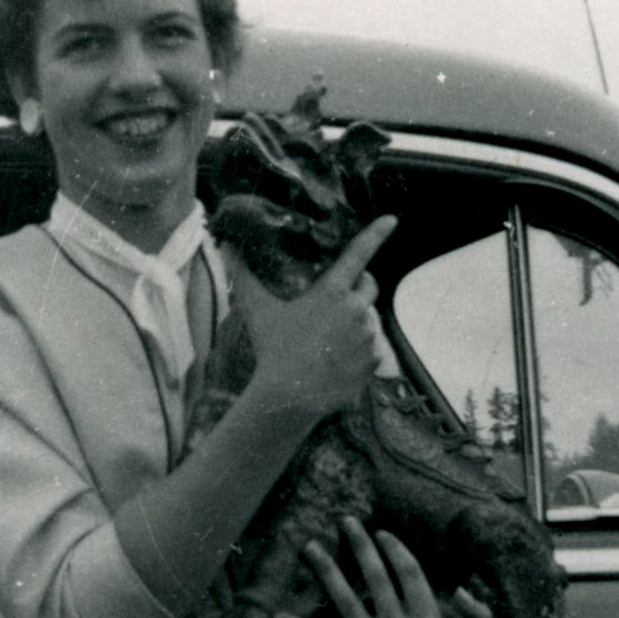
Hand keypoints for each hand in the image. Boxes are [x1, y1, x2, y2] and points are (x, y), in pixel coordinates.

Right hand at [235, 215, 397, 430]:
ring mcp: (368, 336)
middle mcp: (356, 310)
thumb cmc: (273, 349)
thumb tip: (226, 248)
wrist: (290, 397)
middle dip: (360, 284)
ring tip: (328, 340)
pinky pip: (371, 348)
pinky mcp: (373, 361)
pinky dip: (358, 350)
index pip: (359, 254)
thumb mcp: (257, 310)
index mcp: (333, 292)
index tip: (392, 220)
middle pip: (369, 285)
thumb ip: (244, 276)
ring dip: (355, 322)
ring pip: (368, 319)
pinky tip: (336, 360)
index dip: (377, 233)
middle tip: (338, 298)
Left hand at [273, 515, 491, 617]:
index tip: (381, 534)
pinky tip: (277, 617)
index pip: (409, 574)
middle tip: (345, 522)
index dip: (394, 550)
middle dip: (359, 545)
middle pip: (374, 577)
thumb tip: (461, 590)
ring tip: (310, 547)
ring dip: (325, 570)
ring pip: (344, 600)